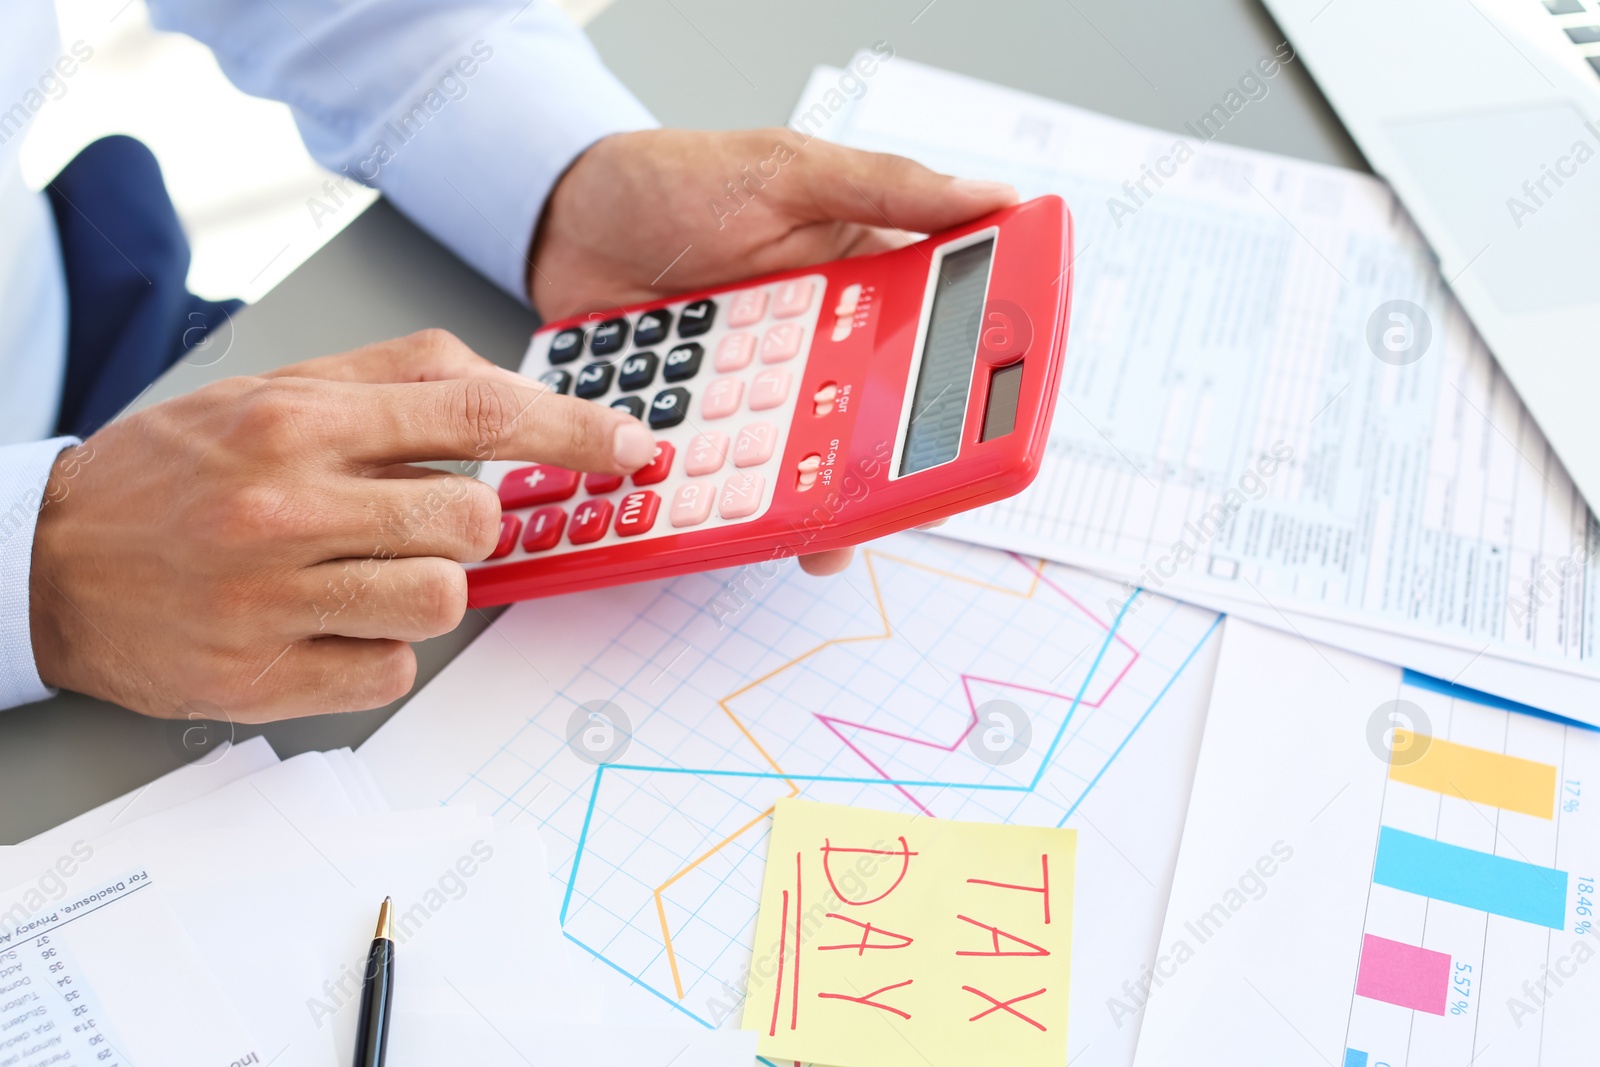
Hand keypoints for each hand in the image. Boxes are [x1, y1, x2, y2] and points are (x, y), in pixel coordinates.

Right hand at [28, 331, 656, 721]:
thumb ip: (395, 378)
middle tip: (415, 522)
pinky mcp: (263, 678)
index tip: (632, 446)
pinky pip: (392, 670)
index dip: (574, 430)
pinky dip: (378, 648)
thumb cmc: (173, 473)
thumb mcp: (275, 390)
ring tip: (360, 572)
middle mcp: (287, 504)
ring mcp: (274, 599)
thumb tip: (511, 390)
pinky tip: (323, 622)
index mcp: (299, 420)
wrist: (48, 562)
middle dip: (470, 526)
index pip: (477, 414)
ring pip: (444, 603)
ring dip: (427, 589)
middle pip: (474, 521)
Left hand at [530, 128, 1016, 573]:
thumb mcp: (786, 170)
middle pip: (870, 430)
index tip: (979, 437)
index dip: (962, 396)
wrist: (563, 221)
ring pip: (800, 469)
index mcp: (860, 287)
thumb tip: (992, 196)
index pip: (932, 349)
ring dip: (808, 504)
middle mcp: (816, 351)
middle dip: (882, 477)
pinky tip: (725, 521)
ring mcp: (755, 397)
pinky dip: (724, 505)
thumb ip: (885, 186)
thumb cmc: (676, 181)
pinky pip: (720, 479)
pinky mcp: (697, 429)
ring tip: (814, 539)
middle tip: (884, 502)